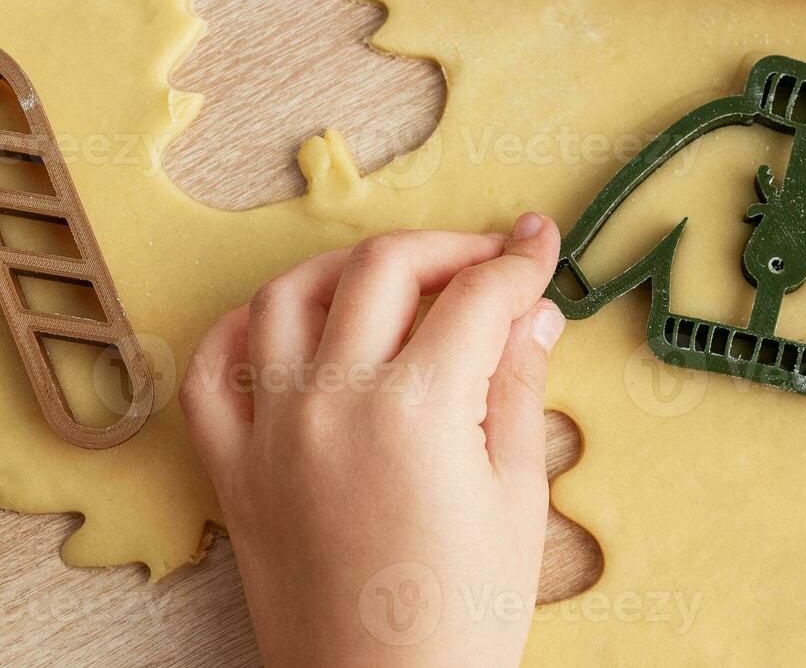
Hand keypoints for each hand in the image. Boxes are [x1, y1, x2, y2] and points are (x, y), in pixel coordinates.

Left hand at [181, 213, 564, 666]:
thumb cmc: (464, 617)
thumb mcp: (518, 499)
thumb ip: (519, 389)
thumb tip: (534, 313)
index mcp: (419, 411)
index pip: (476, 297)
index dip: (519, 261)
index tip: (540, 243)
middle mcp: (333, 402)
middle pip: (384, 269)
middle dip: (447, 248)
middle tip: (489, 263)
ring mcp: (271, 433)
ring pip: (290, 297)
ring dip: (349, 269)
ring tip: (398, 281)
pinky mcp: (232, 471)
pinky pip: (211, 371)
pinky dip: (245, 328)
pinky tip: (291, 325)